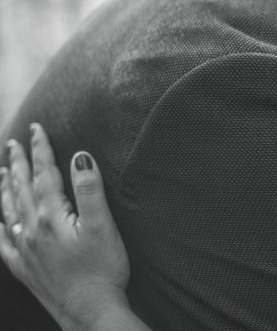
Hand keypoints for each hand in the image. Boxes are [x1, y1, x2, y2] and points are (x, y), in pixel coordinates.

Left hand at [0, 124, 129, 329]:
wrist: (89, 311)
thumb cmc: (103, 269)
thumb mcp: (103, 226)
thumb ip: (90, 189)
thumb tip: (81, 157)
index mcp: (51, 216)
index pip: (43, 174)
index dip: (40, 149)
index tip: (35, 128)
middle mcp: (32, 230)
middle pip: (22, 188)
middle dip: (19, 162)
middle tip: (13, 142)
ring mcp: (25, 250)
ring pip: (9, 210)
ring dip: (6, 187)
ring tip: (3, 170)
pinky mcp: (24, 268)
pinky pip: (3, 241)